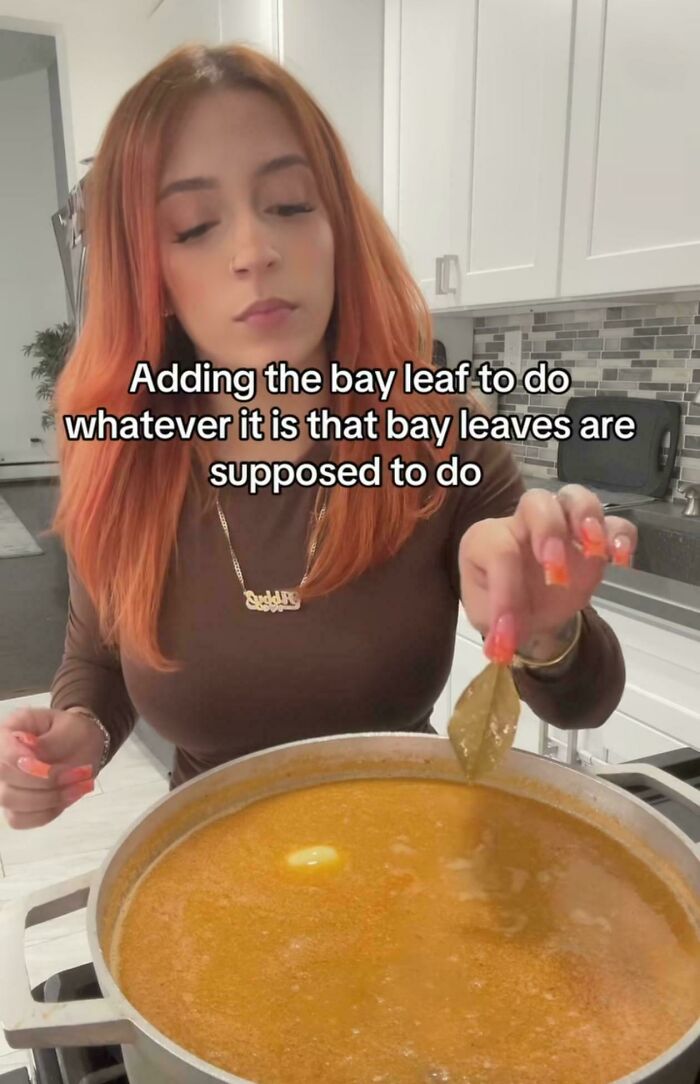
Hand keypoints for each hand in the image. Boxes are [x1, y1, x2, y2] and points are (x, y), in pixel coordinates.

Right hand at [0, 707, 105, 829]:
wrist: (83, 748)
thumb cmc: (73, 732)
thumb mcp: (71, 728)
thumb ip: (52, 742)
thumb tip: (33, 752)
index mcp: (7, 733)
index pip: (3, 754)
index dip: (23, 764)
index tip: (49, 766)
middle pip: (4, 784)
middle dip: (43, 783)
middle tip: (72, 774)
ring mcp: (5, 786)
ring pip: (11, 804)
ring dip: (48, 799)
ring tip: (74, 786)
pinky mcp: (15, 807)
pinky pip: (20, 820)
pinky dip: (46, 812)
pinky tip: (64, 798)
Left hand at [458, 484, 637, 663]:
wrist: (529, 614)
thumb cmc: (500, 609)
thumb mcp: (485, 618)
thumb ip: (493, 621)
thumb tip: (503, 641)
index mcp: (487, 539)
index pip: (498, 550)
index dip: (506, 589)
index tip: (510, 629)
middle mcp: (523, 524)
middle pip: (537, 501)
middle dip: (549, 529)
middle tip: (555, 568)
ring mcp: (562, 528)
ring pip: (575, 498)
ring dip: (587, 517)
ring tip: (594, 547)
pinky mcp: (594, 542)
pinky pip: (614, 524)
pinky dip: (621, 536)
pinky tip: (622, 560)